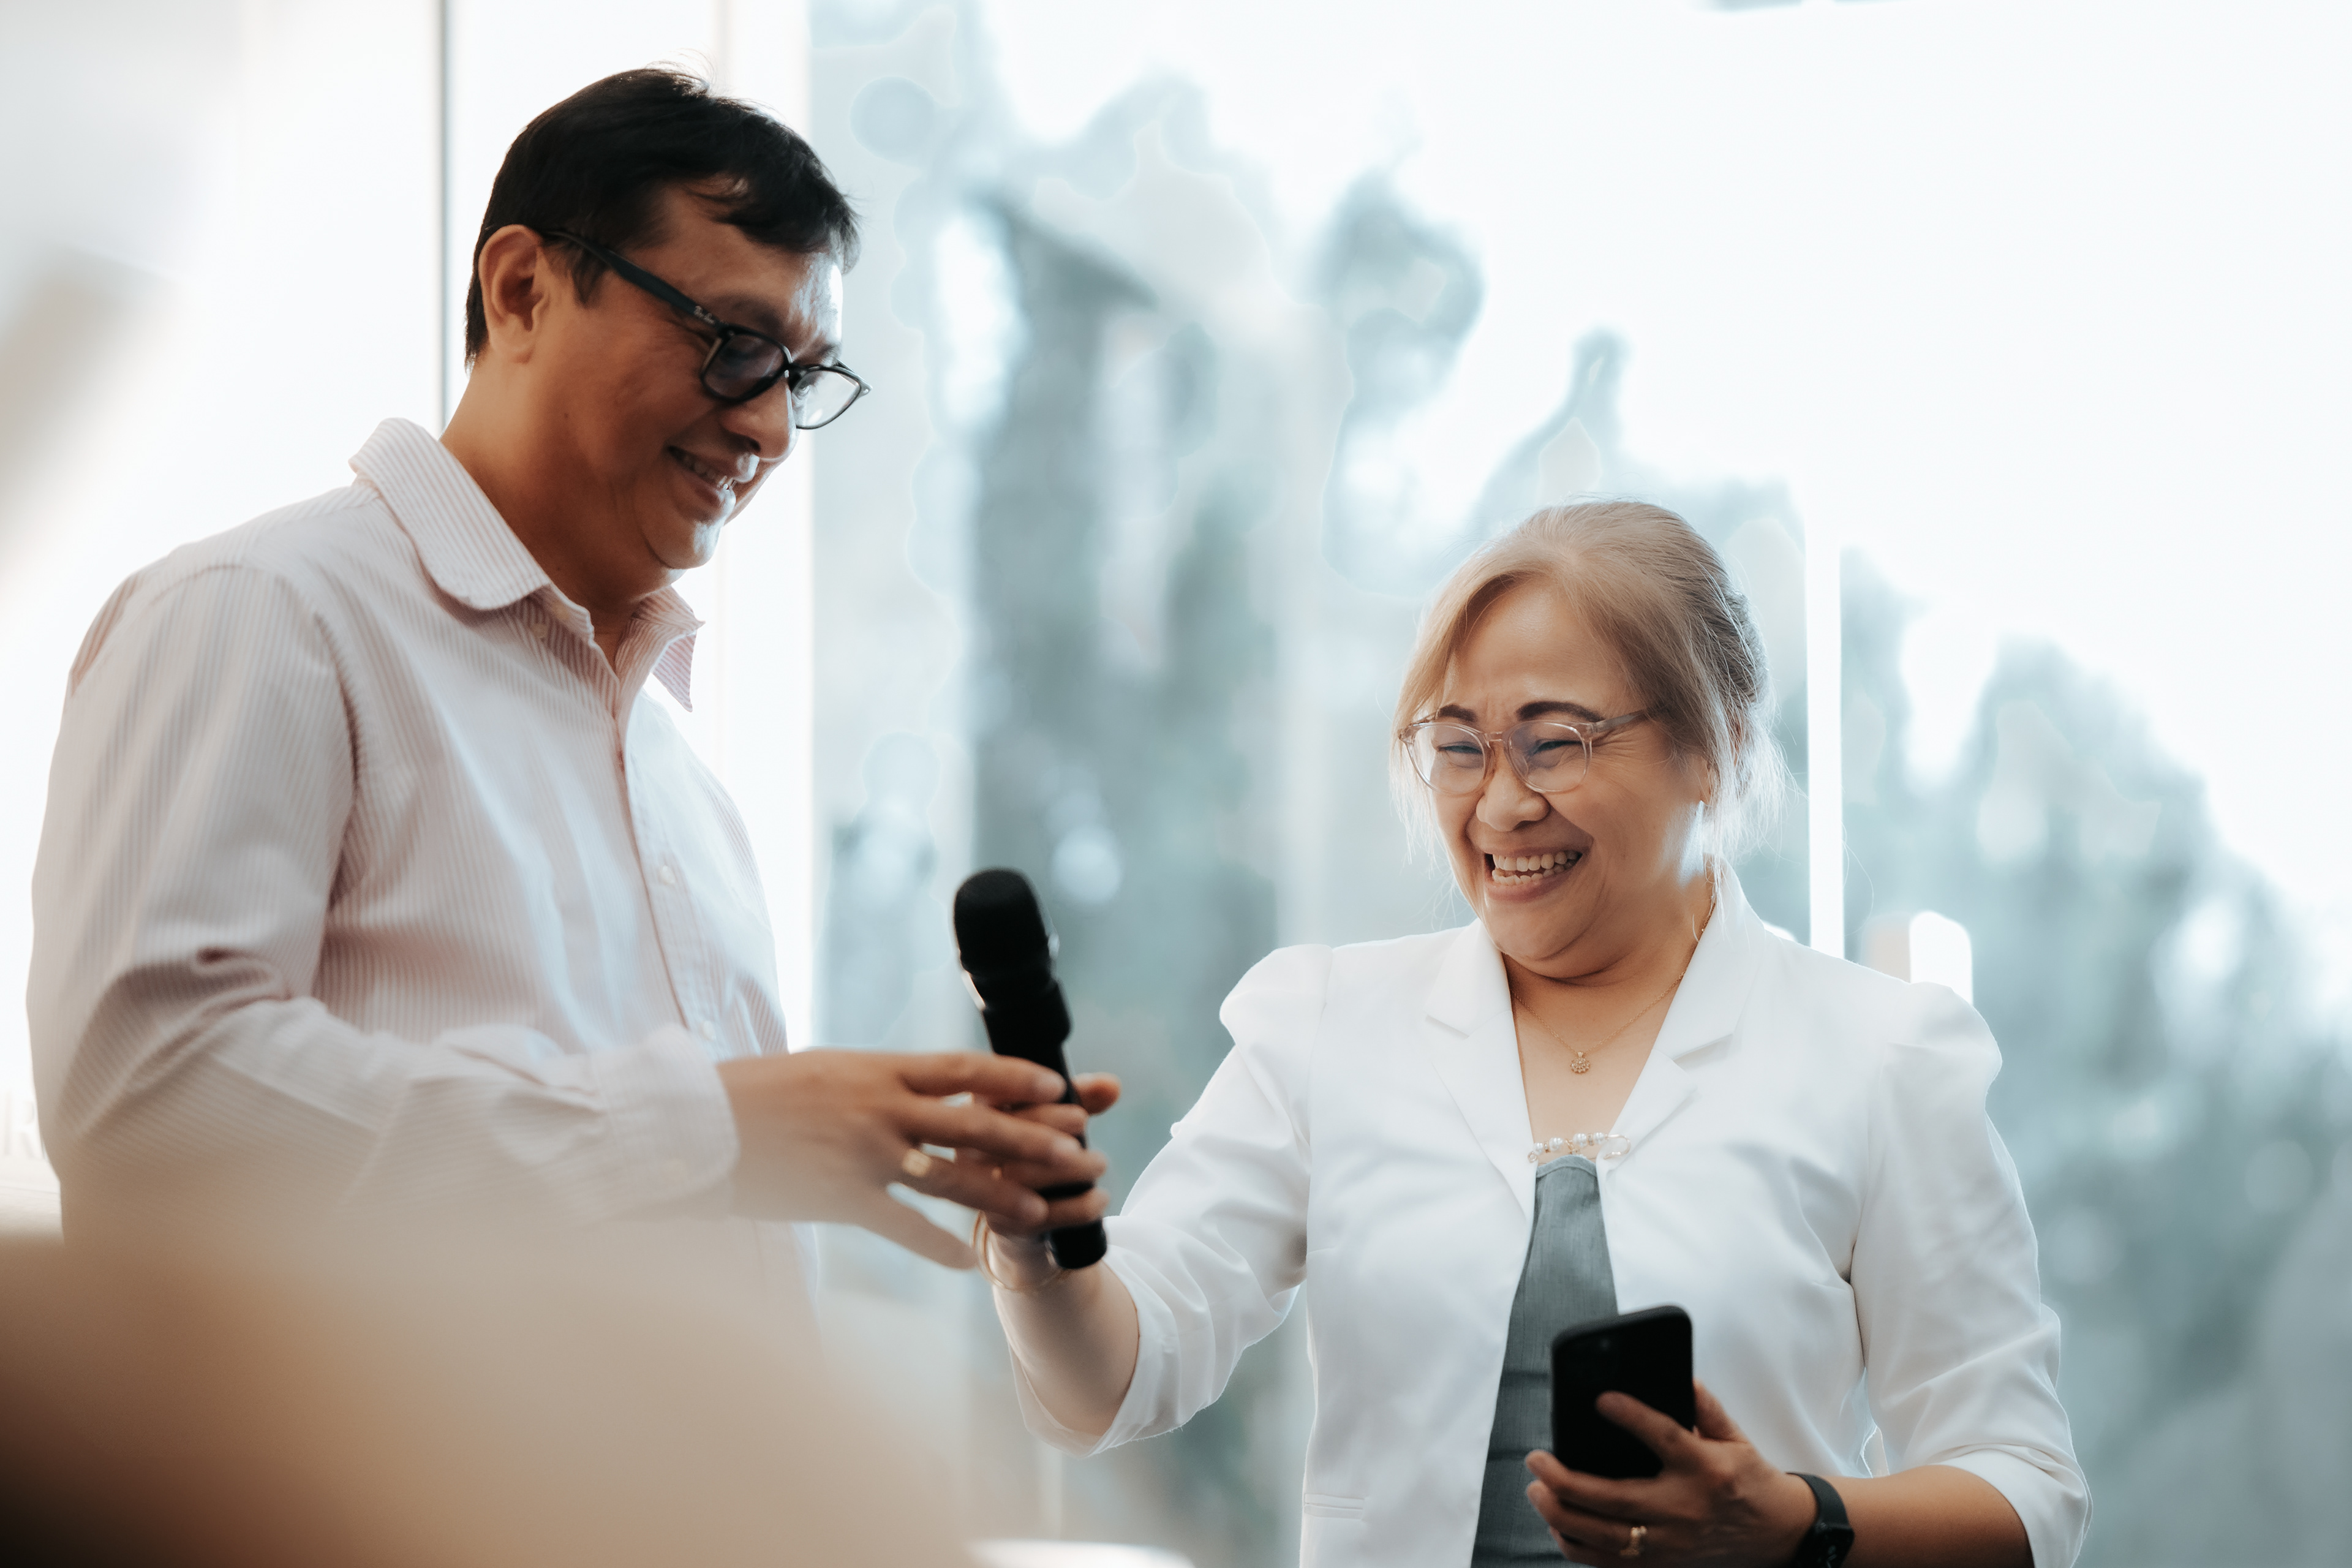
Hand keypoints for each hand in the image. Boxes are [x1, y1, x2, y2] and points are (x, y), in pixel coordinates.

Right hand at [715, 1050, 1106, 1268]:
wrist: (700, 1124)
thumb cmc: (757, 1092)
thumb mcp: (827, 1070)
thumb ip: (877, 1080)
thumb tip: (914, 1080)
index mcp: (881, 1069)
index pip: (966, 1069)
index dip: (1017, 1077)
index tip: (1060, 1084)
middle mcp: (882, 1108)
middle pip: (976, 1124)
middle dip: (1034, 1139)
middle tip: (1082, 1153)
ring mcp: (865, 1155)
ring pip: (951, 1177)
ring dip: (1001, 1197)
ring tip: (1043, 1213)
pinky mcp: (841, 1198)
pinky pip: (902, 1227)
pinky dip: (936, 1246)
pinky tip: (965, 1264)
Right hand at [959, 1073, 1120, 1286]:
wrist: (1024, 1216)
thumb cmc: (1041, 1153)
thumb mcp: (1060, 1119)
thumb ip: (1083, 1098)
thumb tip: (1111, 1086)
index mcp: (981, 1112)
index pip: (994, 1094)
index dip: (1022, 1088)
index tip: (1059, 1088)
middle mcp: (972, 1149)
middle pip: (1001, 1133)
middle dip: (1046, 1124)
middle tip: (1082, 1121)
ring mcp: (982, 1188)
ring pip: (1020, 1176)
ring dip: (1067, 1168)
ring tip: (1100, 1163)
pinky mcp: (1000, 1223)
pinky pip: (1036, 1216)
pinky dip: (1075, 1207)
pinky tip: (1099, 1198)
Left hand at [1525, 1380, 1817, 1566]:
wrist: (1779, 1535)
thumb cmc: (1750, 1480)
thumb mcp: (1735, 1438)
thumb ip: (1704, 1407)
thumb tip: (1678, 1376)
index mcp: (1705, 1468)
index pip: (1664, 1438)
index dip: (1632, 1417)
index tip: (1602, 1400)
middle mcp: (1685, 1509)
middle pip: (1615, 1499)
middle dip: (1566, 1480)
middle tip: (1536, 1460)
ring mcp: (1672, 1544)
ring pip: (1605, 1538)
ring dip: (1562, 1516)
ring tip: (1538, 1490)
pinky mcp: (1664, 1565)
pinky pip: (1610, 1564)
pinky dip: (1578, 1547)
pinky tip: (1558, 1525)